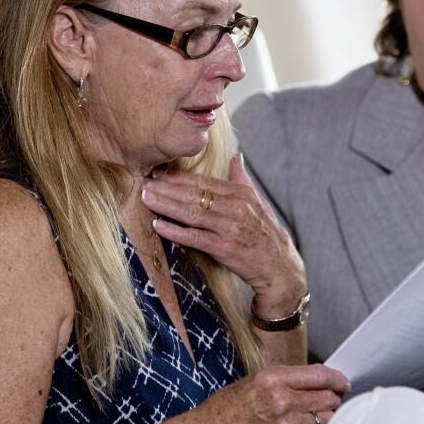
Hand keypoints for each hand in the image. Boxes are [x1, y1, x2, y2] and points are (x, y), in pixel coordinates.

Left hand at [143, 154, 305, 317]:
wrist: (280, 266)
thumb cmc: (265, 233)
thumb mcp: (256, 201)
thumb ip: (241, 179)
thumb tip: (236, 157)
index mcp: (240, 194)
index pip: (203, 182)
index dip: (178, 178)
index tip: (157, 173)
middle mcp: (235, 208)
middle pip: (194, 194)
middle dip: (166, 188)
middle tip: (143, 183)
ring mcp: (230, 228)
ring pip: (192, 213)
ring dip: (166, 205)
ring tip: (145, 199)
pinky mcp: (226, 249)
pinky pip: (196, 238)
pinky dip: (176, 231)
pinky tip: (159, 225)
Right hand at [197, 364, 349, 423]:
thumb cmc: (232, 403)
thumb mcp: (258, 378)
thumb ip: (289, 378)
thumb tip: (318, 379)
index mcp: (274, 380)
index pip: (320, 376)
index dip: (337, 378)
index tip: (342, 381)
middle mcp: (282, 402)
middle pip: (328, 399)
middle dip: (333, 397)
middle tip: (332, 396)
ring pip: (327, 420)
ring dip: (328, 415)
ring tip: (321, 412)